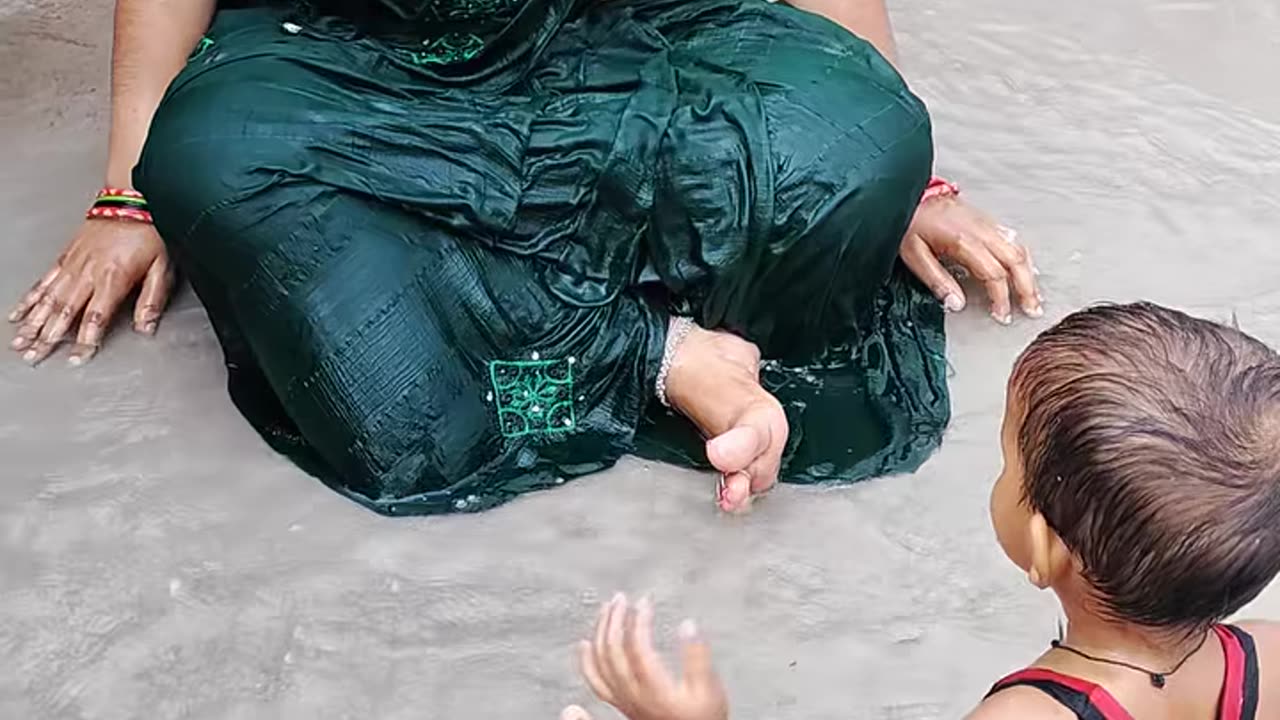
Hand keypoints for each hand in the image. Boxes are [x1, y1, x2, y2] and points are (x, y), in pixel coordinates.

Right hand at [9, 218, 171, 365]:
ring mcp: (74, 264)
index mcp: (113, 279)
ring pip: (48, 299)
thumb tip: (146, 328)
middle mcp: (88, 273)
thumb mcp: (162, 267)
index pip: (96, 317)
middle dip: (48, 337)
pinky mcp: (66, 256)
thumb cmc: (150, 232)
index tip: (77, 357)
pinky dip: (30, 299)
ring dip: (33, 322)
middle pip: (64, 312)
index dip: (85, 339)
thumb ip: (152, 300)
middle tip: (35, 357)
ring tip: (21, 342)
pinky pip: (44, 281)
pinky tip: (19, 313)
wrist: (132, 199)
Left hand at [564, 595, 728, 719]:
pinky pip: (595, 681)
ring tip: (605, 611)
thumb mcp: (709, 688)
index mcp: (653, 687)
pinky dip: (587, 660)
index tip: (644, 601)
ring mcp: (623, 700)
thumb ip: (697, 657)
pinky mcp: (620, 704)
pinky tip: (585, 644)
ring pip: (600, 662)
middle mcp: (633, 693)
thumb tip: (688, 626)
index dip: (638, 619)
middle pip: (613, 650)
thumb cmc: (701, 717)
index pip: (637, 644)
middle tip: (621, 598)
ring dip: (600, 632)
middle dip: (615, 619)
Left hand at [899, 195, 1040, 324]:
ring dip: (1029, 274)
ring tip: (1034, 296)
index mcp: (964, 241)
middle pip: (1015, 261)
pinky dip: (1023, 257)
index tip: (1002, 316)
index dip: (1000, 298)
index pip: (994, 274)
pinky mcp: (986, 220)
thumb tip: (956, 304)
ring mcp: (986, 224)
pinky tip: (1026, 269)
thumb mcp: (914, 256)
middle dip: (1026, 288)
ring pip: (1019, 249)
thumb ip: (937, 281)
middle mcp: (981, 231)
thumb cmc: (911, 223)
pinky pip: (1013, 239)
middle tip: (1032, 310)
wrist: (913, 195)